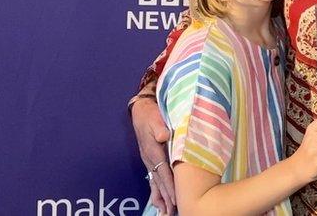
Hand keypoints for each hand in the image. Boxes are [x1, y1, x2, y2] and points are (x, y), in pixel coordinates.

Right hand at [131, 97, 175, 214]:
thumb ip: (159, 127)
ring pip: (156, 182)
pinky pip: (154, 178)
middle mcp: (150, 158)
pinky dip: (157, 190)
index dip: (170, 185)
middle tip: (172, 211)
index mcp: (153, 150)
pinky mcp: (150, 159)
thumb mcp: (155, 117)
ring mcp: (149, 160)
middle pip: (160, 181)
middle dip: (166, 196)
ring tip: (165, 211)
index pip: (163, 171)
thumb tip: (164, 136)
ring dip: (161, 197)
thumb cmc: (151, 113)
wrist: (141, 110)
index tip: (176, 198)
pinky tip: (159, 200)